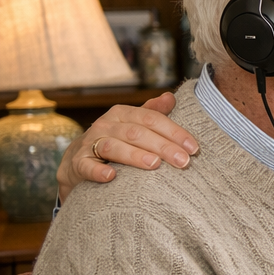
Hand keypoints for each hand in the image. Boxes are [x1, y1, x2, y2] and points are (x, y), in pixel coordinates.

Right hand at [57, 94, 196, 202]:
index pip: (152, 119)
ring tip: (154, 165)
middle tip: (183, 161)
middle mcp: (106, 125)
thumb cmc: (116, 141)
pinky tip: (111, 177)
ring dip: (135, 156)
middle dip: (163, 147)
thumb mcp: (133, 124)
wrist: (78, 161)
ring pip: (113, 147)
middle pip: (136, 133)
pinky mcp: (78, 163)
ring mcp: (90, 143)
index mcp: (123, 114)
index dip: (174, 132)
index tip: (194, 148)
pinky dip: (98, 171)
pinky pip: (87, 166)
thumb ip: (152, 113)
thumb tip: (171, 97)